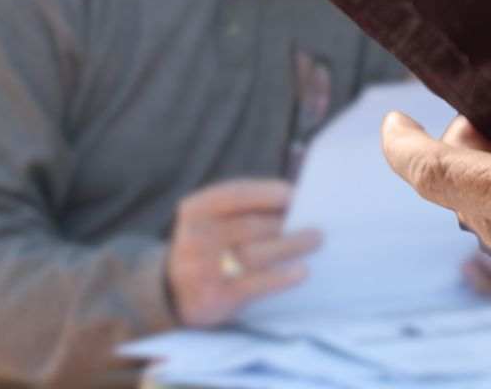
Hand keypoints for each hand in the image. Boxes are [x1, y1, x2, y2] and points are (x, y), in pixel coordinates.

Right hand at [167, 178, 321, 326]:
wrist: (174, 293)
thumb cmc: (211, 246)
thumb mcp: (215, 220)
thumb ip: (246, 208)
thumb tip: (296, 201)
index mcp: (196, 209)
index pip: (234, 194)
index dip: (266, 193)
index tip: (293, 194)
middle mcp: (194, 237)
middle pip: (249, 226)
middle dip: (284, 223)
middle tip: (316, 225)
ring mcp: (201, 269)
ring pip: (253, 254)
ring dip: (290, 246)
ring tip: (315, 240)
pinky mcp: (213, 297)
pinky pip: (252, 285)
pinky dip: (281, 277)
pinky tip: (302, 271)